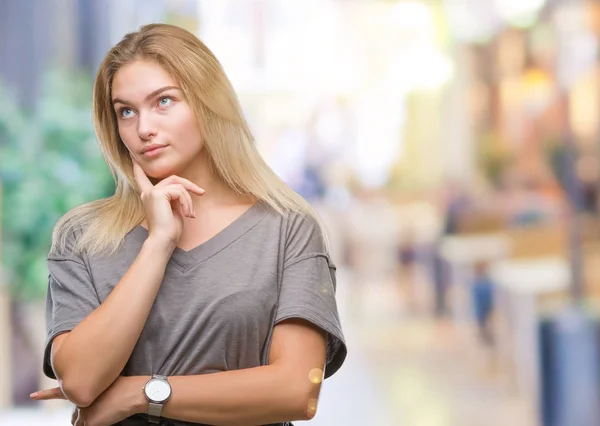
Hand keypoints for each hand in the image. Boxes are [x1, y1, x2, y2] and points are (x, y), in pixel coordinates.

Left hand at [31, 376, 147, 425]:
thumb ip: (92, 394)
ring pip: (80, 423)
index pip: (60, 392)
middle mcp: (78, 398)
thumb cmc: (125, 387)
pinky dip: (96, 425)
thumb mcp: (106, 384)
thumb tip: (83, 412)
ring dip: (90, 421)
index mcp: (83, 386)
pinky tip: (108, 416)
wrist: (133, 392)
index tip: (32, 396)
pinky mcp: (88, 421)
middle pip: (76, 414)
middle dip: (85, 415)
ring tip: (107, 411)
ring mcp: (82, 410)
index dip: (46, 395)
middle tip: (103, 408)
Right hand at [132, 156, 204, 247]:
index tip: (134, 157)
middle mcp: (148, 192)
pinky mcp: (158, 194)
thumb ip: (174, 197)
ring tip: (190, 214)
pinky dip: (187, 202)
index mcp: (149, 195)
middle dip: (189, 185)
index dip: (139, 168)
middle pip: (174, 178)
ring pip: (179, 186)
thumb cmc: (170, 229)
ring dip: (189, 200)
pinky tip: (187, 214)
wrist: (164, 240)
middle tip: (202, 192)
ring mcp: (152, 192)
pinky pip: (180, 191)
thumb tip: (183, 190)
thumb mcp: (173, 209)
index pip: (142, 178)